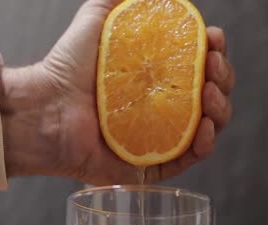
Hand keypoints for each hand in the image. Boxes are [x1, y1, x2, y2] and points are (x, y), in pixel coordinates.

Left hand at [0, 0, 234, 184]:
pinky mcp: (149, 166)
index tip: (213, 39)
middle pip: (209, 97)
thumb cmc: (66, 68)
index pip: (197, 67)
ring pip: (206, 127)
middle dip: (221, 78)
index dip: (213, 53)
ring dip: (219, 109)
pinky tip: (205, 127)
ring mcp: (157, 138)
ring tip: (209, 92)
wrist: (46, 108)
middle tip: (211, 66)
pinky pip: (187, 160)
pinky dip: (204, 145)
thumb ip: (118, 0)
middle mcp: (160, 108)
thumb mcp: (96, 20)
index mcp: (154, 79)